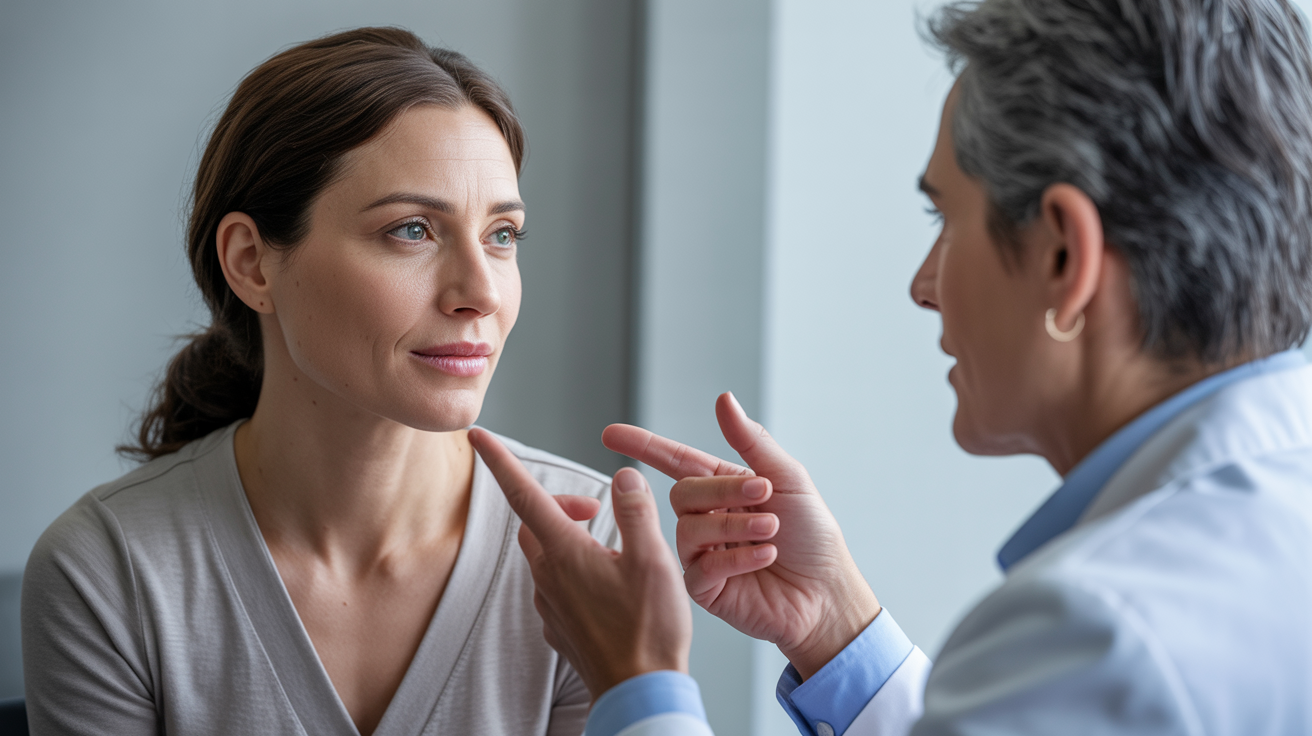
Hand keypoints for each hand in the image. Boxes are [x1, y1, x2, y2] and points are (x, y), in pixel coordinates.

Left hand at [468, 428, 692, 698]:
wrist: (640, 693)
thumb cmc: (650, 630)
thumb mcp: (653, 559)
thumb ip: (635, 511)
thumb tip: (623, 476)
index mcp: (566, 553)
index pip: (523, 495)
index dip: (499, 461)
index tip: (478, 435)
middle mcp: (549, 578)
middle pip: (535, 525)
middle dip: (559, 507)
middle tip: (598, 512)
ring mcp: (550, 606)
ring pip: (546, 557)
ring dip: (569, 542)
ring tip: (613, 553)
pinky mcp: (559, 630)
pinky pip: (556, 589)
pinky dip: (575, 575)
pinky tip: (608, 588)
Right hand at [602, 393, 879, 678]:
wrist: (828, 593)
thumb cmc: (814, 537)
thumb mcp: (788, 479)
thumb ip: (751, 441)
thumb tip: (724, 400)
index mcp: (724, 489)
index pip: (676, 462)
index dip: (644, 446)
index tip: (610, 434)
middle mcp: (707, 519)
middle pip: (682, 493)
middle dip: (723, 491)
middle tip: (765, 495)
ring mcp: (702, 555)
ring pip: (689, 529)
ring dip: (735, 525)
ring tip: (772, 532)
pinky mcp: (705, 589)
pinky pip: (700, 567)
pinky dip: (737, 558)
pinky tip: (765, 557)